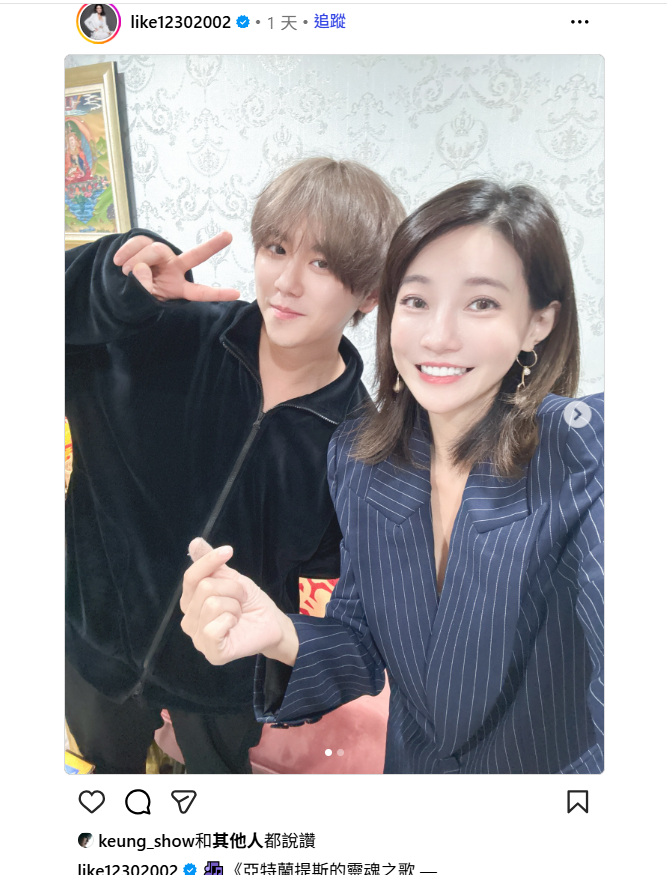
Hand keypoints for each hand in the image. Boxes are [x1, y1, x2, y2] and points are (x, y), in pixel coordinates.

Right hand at [112, 232, 239, 301]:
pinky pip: (139, 242)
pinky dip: (126, 252)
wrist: (119, 283)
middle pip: (195, 255)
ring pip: (154, 251)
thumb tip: (140, 269)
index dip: (217, 293)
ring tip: (125, 273)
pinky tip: (118, 262)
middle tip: (229, 235)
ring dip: (135, 262)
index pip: (200, 292)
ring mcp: (163, 255)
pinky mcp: (148, 243)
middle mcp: (175, 268)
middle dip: (212, 246)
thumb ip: (143, 289)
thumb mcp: (141, 299)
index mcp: (178, 287)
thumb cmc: (136, 295)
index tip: (237, 293)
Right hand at [180, 539, 297, 666]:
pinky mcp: (211, 653)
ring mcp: (198, 638)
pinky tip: (235, 626)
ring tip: (239, 613)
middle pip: (205, 587)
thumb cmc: (249, 602)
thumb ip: (210, 563)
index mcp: (190, 602)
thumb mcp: (231, 578)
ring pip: (212, 605)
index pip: (191, 577)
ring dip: (235, 605)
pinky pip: (214, 628)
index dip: (209, 561)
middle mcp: (189, 620)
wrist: (272, 623)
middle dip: (232, 588)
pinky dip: (231, 621)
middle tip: (241, 599)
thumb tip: (195, 542)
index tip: (228, 551)